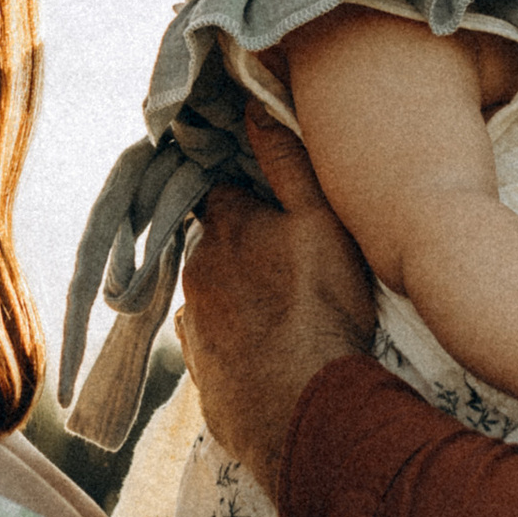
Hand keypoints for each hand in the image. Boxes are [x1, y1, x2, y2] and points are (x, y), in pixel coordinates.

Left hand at [176, 112, 375, 493]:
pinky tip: (268, 355)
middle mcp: (198, 274)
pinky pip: (216, 346)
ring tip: (283, 314)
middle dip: (242, 247)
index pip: (218, 191)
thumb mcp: (321, 223)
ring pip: (214, 296)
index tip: (261, 197)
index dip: (239, 189)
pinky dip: (236, 343)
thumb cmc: (321, 309)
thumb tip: (254, 105)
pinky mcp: (202, 376)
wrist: (304, 411)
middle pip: (216, 246)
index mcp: (226, 229)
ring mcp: (196, 328)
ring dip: (238, 297)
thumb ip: (287, 164)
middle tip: (286, 262)